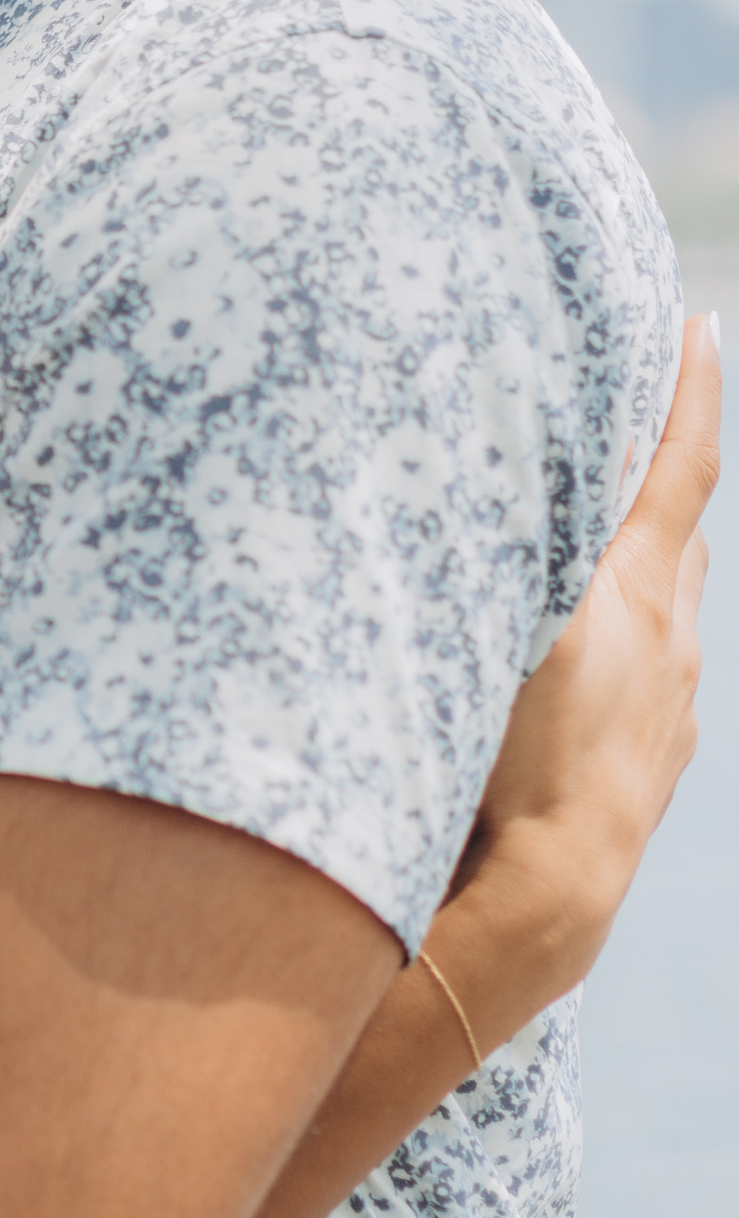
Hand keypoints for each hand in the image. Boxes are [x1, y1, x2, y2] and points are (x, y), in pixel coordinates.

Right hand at [447, 314, 716, 1028]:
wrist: (549, 891)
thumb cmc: (517, 752)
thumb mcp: (519, 621)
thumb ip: (529, 541)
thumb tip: (537, 454)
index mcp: (640, 592)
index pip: (681, 467)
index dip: (693, 393)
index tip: (700, 326)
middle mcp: (672, 644)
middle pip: (680, 537)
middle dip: (660, 482)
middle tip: (632, 432)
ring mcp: (668, 712)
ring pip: (663, 617)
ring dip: (637, 577)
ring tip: (593, 561)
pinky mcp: (649, 767)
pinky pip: (646, 683)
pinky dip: (621, 654)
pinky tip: (579, 678)